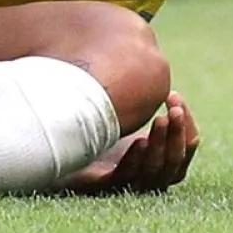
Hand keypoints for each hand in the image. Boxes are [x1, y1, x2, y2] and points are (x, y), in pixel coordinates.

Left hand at [60, 91, 199, 195]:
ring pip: (156, 175)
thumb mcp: (115, 102)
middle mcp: (141, 173)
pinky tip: (140, 141)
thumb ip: (133, 88)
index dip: (186, 125)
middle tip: (173, 109)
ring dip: (163, 147)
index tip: (174, 96)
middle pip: (175, 165)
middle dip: (178, 135)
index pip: (184, 149)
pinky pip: (124, 180)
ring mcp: (120, 182)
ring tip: (161, 120)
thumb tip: (147, 48)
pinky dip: (135, 163)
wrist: (46, 140)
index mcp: (153, 156)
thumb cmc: (82, 116)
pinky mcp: (96, 184)